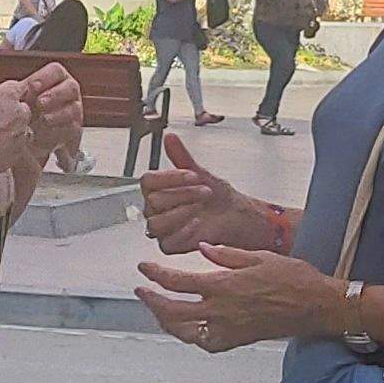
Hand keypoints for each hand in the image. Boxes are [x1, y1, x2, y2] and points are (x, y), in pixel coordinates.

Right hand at [0, 81, 41, 179]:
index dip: (9, 92)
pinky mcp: (16, 154)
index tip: (5, 96)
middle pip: (21, 109)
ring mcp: (20, 135)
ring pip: (20, 130)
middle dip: (10, 112)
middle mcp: (19, 114)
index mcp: (7, 95)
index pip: (18, 87)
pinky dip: (6, 148)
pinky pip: (15, 148)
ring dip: (10, 131)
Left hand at [14, 62, 84, 161]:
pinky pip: (73, 130)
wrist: (31, 139)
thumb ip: (8, 75)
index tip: (31, 86)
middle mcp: (67, 94)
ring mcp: (72, 112)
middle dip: (55, 95)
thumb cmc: (24, 111)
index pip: (56, 71)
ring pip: (74, 109)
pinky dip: (61, 132)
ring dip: (59, 114)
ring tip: (43, 120)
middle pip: (71, 87)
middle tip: (40, 103)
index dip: (44, 77)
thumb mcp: (15, 92)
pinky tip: (47, 135)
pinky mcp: (73, 131)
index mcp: (54, 80)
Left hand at [132, 243, 347, 352]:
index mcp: (224, 285)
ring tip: (158, 310)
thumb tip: (202, 248)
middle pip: (173, 310)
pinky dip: (192, 337)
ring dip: (166, 321)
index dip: (155, 275)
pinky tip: (188, 329)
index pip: (177, 282)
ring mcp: (228, 329)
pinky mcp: (238, 340)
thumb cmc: (294, 279)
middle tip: (142, 291)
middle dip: (152, 301)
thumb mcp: (259, 256)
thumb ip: (226, 254)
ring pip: (185, 331)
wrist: (317, 306)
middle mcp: (221, 310)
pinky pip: (206, 343)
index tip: (144, 269)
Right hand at [136, 132, 284, 254]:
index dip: (170, 177)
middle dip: (183, 194)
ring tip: (200, 208)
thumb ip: (182, 157)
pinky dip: (183, 232)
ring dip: (181, 213)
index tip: (192, 175)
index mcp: (158, 189)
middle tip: (204, 192)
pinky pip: (166, 242)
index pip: (148, 181)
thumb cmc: (218, 197)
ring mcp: (162, 228)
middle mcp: (156, 209)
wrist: (235, 217)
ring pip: (156, 223)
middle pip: (153, 201)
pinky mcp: (170, 245)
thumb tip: (170, 137)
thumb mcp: (201, 173)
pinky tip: (198, 223)